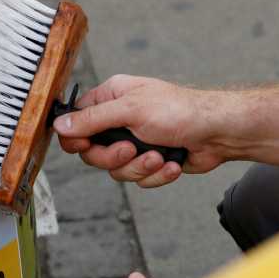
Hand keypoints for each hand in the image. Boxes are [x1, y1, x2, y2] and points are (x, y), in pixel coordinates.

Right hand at [54, 75, 232, 187]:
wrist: (217, 133)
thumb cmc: (179, 111)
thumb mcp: (131, 110)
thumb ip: (93, 119)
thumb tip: (61, 124)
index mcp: (112, 98)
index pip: (78, 121)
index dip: (77, 138)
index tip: (84, 146)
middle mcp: (120, 120)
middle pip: (94, 153)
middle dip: (114, 158)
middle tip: (130, 150)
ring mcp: (136, 143)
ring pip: (117, 170)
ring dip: (140, 167)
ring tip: (159, 156)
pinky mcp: (150, 162)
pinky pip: (140, 179)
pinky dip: (156, 175)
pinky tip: (171, 163)